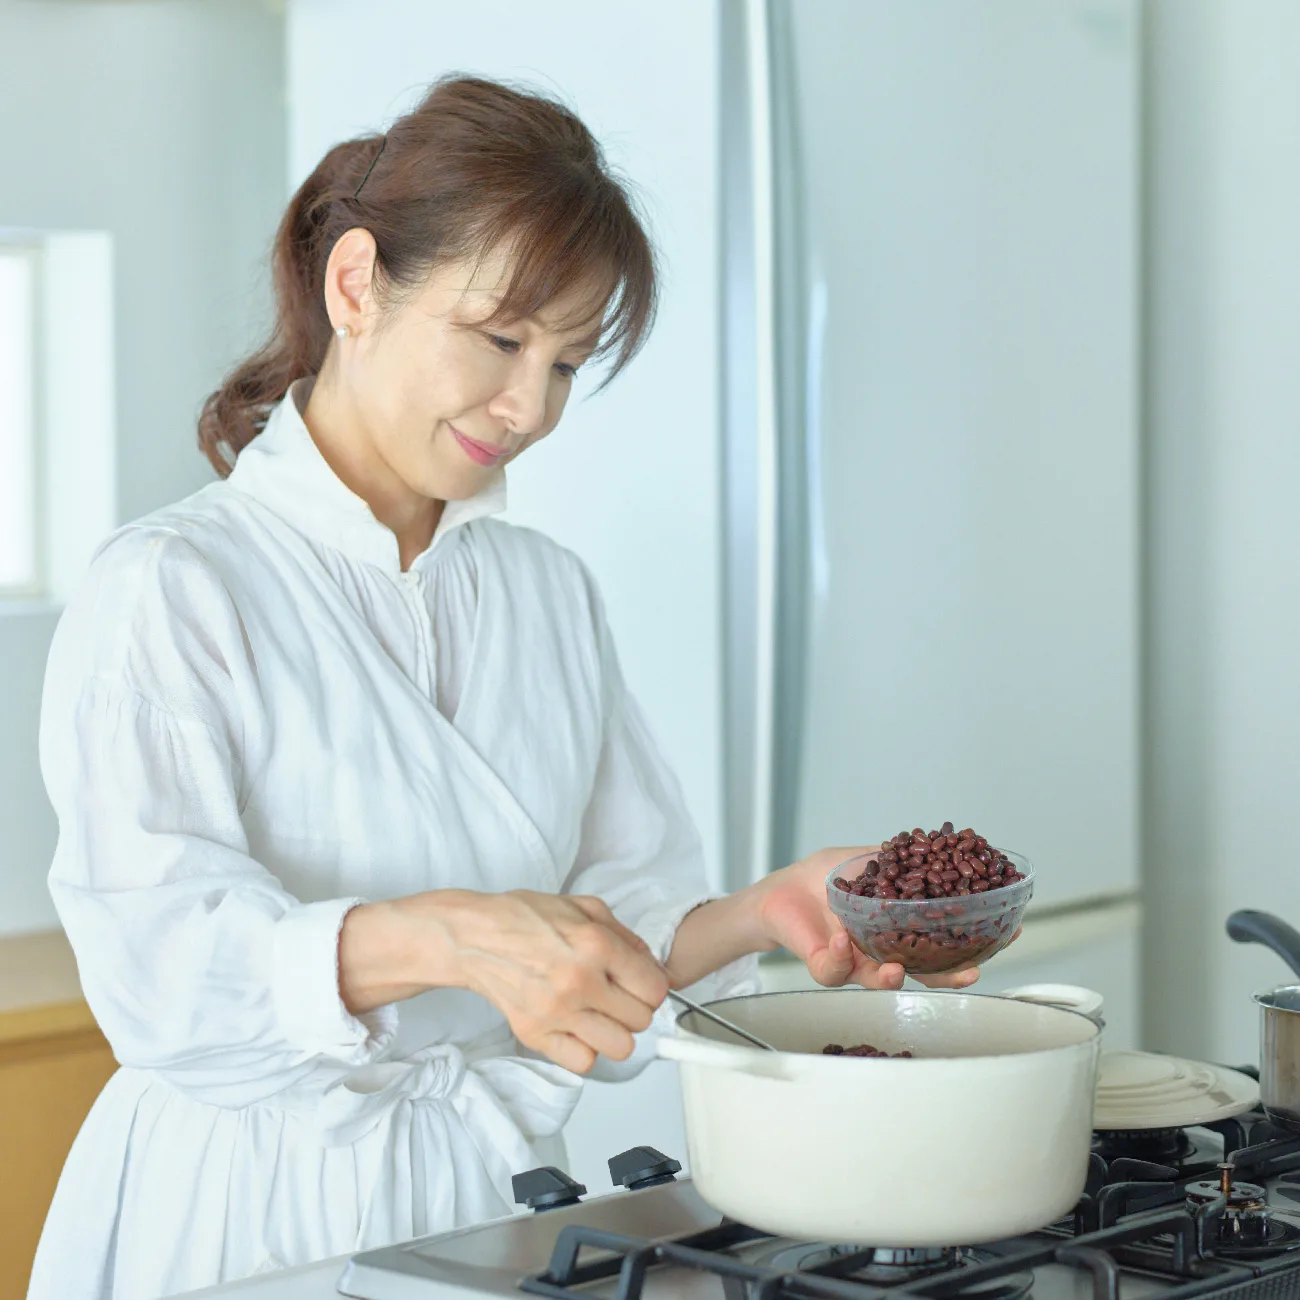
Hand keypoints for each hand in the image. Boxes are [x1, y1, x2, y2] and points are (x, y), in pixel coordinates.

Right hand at [404, 890, 669, 1073]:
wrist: (474, 937)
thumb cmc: (525, 919)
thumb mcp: (586, 907)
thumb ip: (626, 936)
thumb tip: (652, 966)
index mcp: (596, 945)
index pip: (655, 988)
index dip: (651, 986)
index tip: (640, 983)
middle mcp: (580, 981)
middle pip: (641, 1020)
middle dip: (634, 1007)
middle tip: (616, 995)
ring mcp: (557, 1012)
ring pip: (620, 1047)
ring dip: (614, 1032)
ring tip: (598, 1014)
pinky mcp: (536, 1034)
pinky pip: (583, 1062)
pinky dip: (585, 1049)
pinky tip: (576, 1027)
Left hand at [754, 848, 983, 990]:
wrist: (779, 891)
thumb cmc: (824, 878)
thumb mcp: (867, 860)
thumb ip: (899, 859)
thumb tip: (938, 846)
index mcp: (899, 929)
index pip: (942, 940)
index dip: (973, 941)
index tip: (1006, 933)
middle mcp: (882, 952)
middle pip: (922, 973)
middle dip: (948, 975)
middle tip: (969, 973)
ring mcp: (854, 962)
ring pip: (878, 981)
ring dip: (891, 977)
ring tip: (896, 971)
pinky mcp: (823, 964)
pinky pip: (833, 969)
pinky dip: (840, 956)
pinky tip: (844, 940)